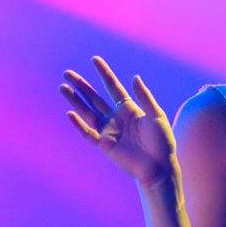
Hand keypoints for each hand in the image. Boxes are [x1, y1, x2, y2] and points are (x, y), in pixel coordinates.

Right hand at [59, 56, 176, 186]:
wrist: (159, 166)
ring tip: (63, 87)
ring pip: (88, 112)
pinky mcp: (105, 145)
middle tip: (68, 73)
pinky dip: (79, 124)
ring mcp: (109, 131)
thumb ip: (144, 97)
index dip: (104, 73)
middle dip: (81, 86)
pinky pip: (89, 133)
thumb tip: (134, 77)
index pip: (113, 87)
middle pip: (95, 98)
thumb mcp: (156, 116)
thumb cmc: (162, 142)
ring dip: (75, 100)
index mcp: (129, 109)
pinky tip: (70, 113)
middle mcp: (116, 118)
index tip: (95, 59)